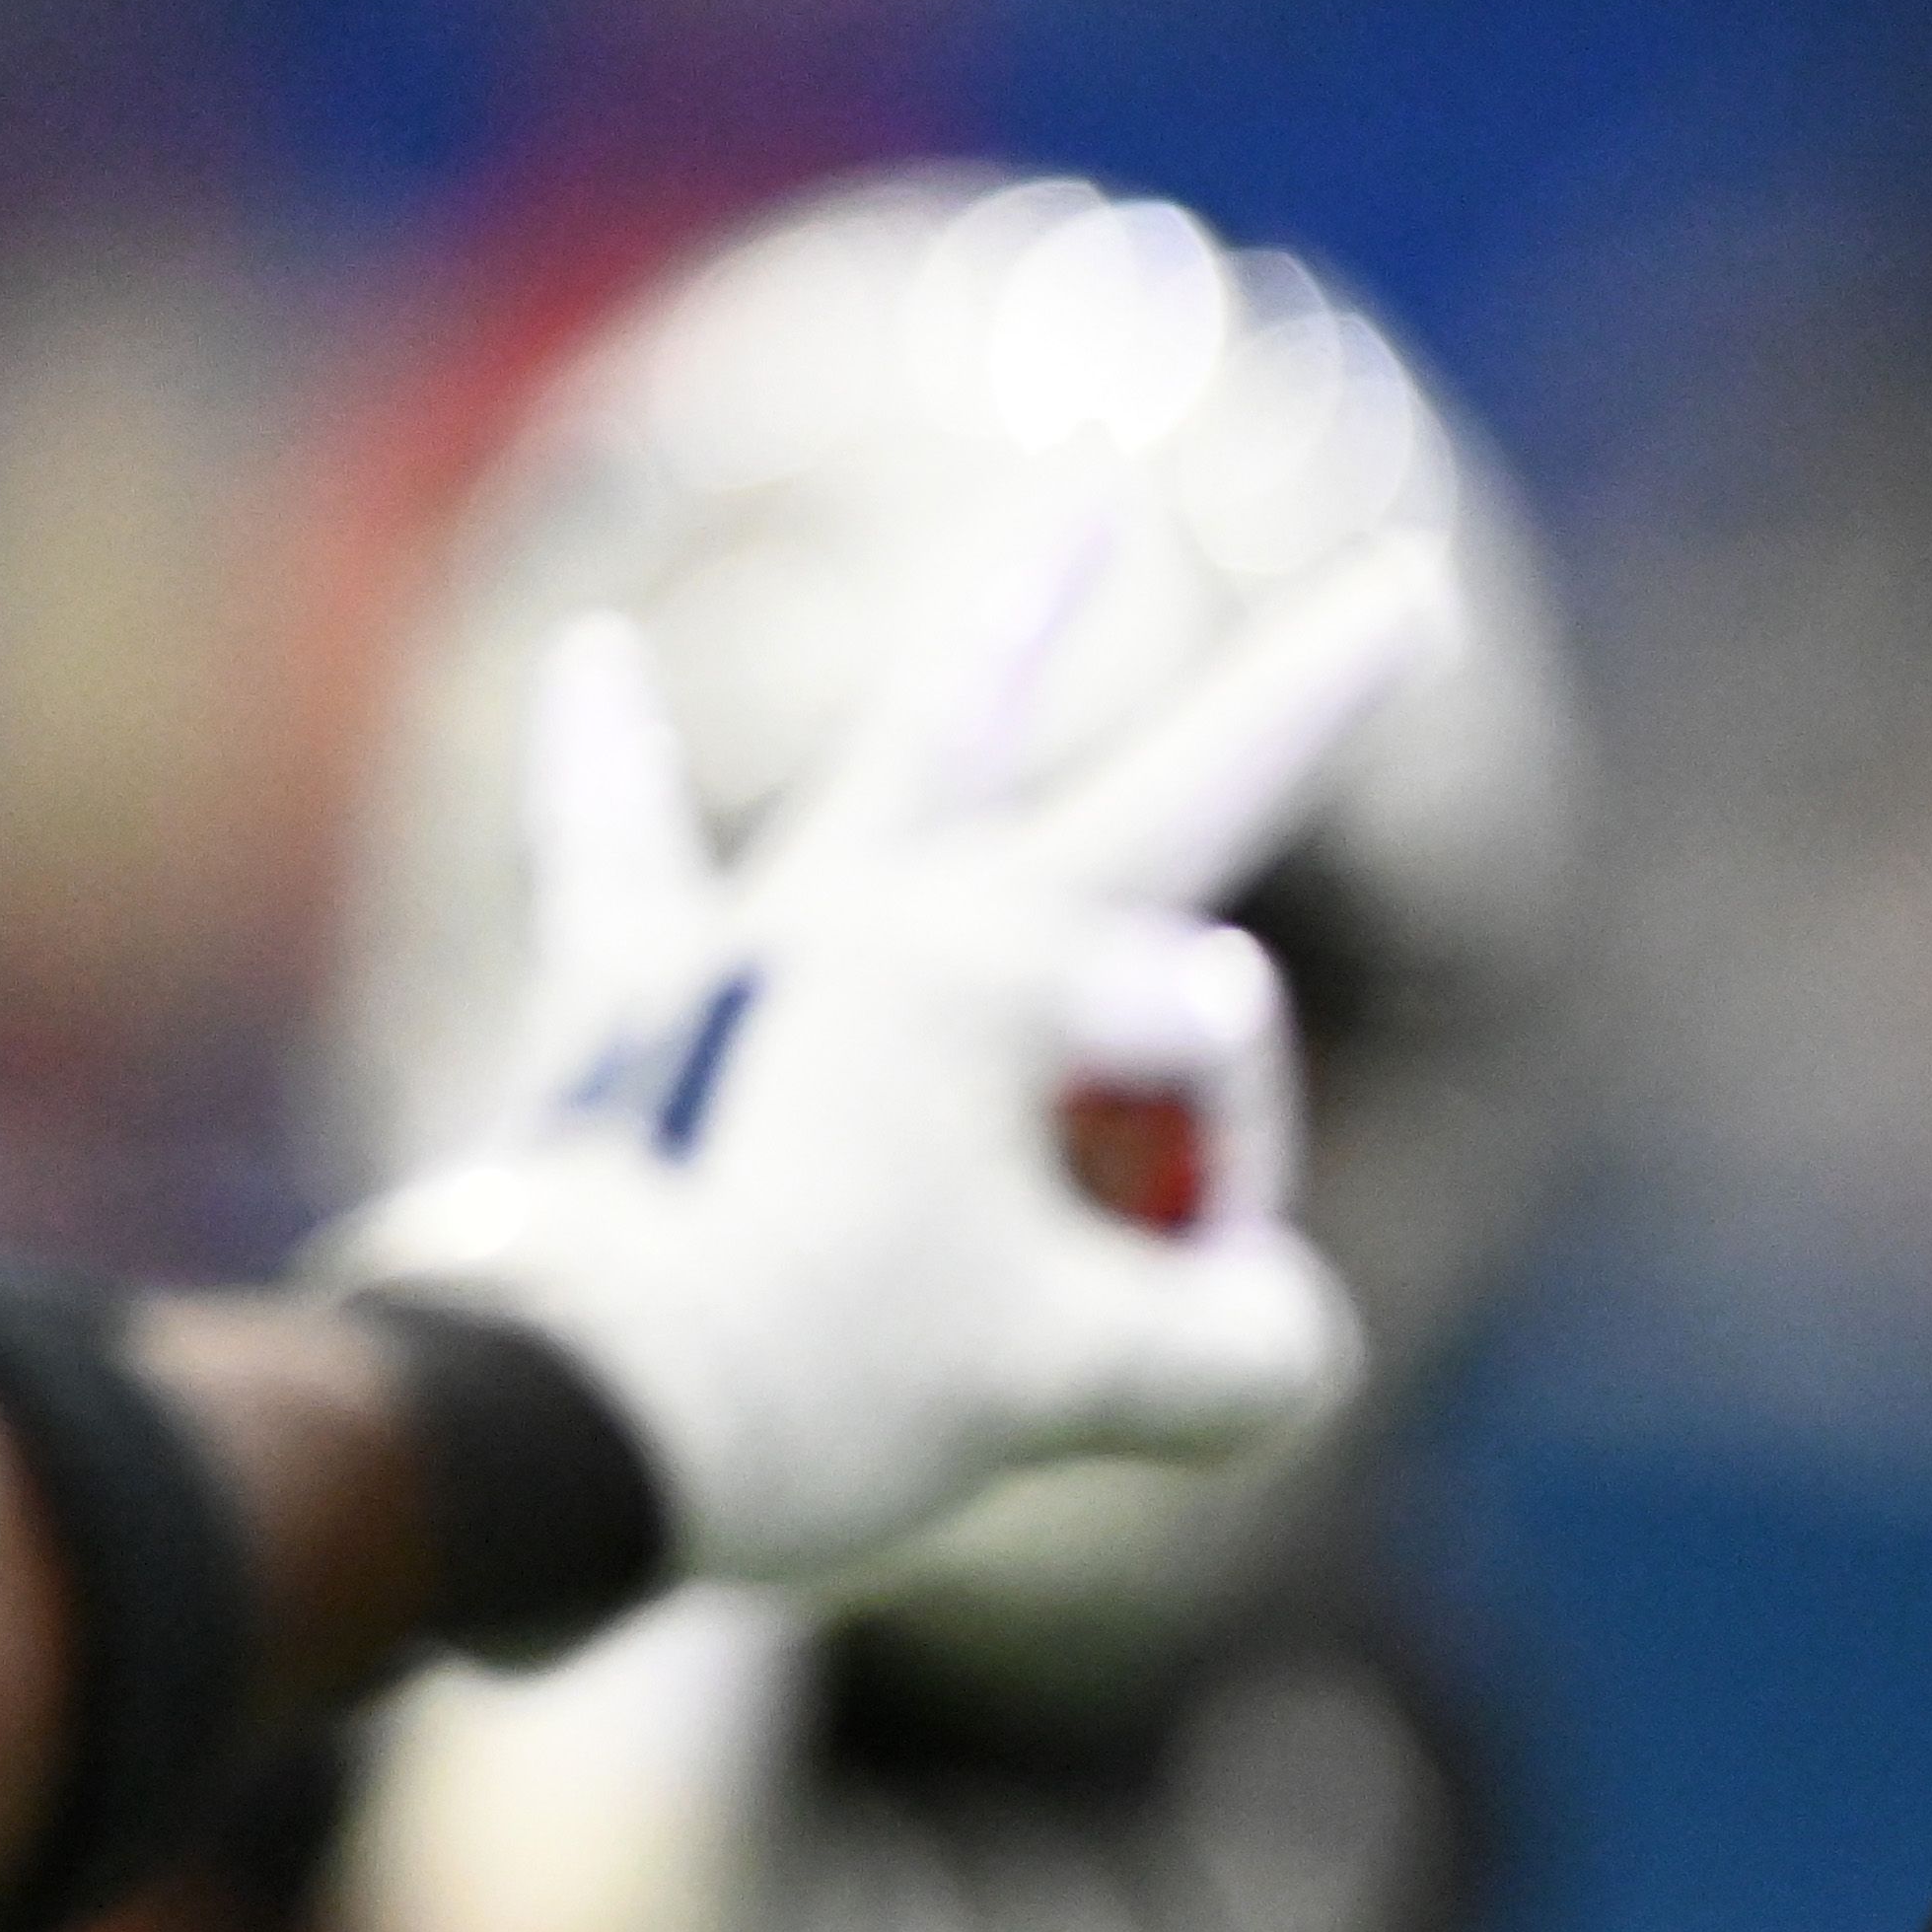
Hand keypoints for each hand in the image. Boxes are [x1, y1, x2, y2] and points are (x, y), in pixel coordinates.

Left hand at [323, 517, 1441, 1585]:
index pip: (1222, 1046)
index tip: (1169, 1297)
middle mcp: (886, 909)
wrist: (536, 1421)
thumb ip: (1247, 1348)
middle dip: (1293, 700)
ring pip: (913, 757)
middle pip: (1147, 790)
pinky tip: (595, 657)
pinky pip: (620, 850)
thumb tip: (1269, 1321)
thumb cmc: (818, 1382)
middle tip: (1395, 596)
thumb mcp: (1096, 1388)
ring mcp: (754, 936)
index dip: (1234, 1171)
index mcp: (1003, 969)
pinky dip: (609, 755)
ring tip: (1079, 510)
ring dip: (1014, 633)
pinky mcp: (628, 1003)